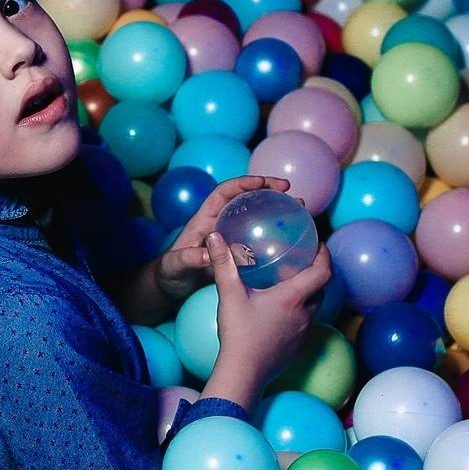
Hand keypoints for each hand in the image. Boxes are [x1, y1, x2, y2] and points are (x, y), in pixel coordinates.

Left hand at [151, 175, 291, 305]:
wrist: (170, 288)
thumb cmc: (169, 273)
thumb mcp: (175, 265)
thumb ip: (189, 258)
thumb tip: (209, 254)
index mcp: (204, 219)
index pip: (223, 193)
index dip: (242, 183)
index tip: (262, 182)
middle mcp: (219, 223)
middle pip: (245, 199)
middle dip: (266, 190)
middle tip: (289, 191)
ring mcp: (230, 237)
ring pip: (255, 217)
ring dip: (276, 210)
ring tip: (299, 209)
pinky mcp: (237, 252)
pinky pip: (258, 238)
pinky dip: (274, 235)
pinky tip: (293, 240)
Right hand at [199, 226, 331, 406]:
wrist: (243, 373)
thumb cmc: (239, 334)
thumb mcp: (229, 294)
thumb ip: (223, 263)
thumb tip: (214, 236)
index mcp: (292, 298)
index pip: (323, 272)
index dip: (324, 255)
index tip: (320, 245)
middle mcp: (303, 315)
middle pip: (320, 290)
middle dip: (314, 275)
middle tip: (300, 265)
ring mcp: (302, 334)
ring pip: (311, 310)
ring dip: (305, 297)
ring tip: (287, 289)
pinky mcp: (297, 349)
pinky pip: (302, 327)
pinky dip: (296, 317)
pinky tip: (277, 317)